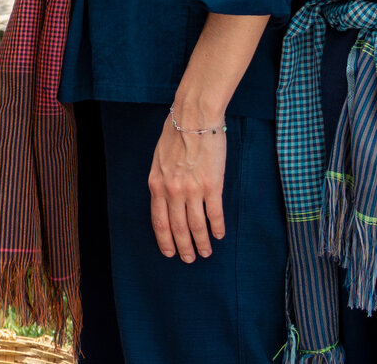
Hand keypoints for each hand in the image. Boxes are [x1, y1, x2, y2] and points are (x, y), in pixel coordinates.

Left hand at [148, 110, 226, 262]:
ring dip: (202, 242)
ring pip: (196, 226)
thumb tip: (165, 199)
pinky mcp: (212, 185)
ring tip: (206, 252)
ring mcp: (193, 190)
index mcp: (157, 184)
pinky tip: (219, 235)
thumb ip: (161, 181)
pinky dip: (217, 227)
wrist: (194, 116)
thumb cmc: (175, 133)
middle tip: (189, 259)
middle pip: (177, 228)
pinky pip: (215, 214)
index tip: (169, 253)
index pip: (159, 221)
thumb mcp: (158, 159)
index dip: (164, 240)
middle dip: (183, 247)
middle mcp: (173, 191)